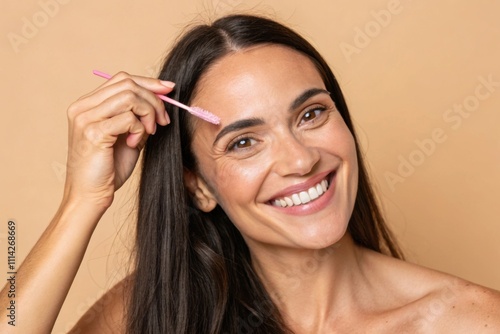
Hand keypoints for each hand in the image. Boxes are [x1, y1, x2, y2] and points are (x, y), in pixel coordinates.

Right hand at [63, 72, 173, 208]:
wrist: (90, 196)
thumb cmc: (108, 169)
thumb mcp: (128, 136)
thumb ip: (138, 116)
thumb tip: (162, 97)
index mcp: (87, 105)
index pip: (121, 79)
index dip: (149, 83)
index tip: (169, 90)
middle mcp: (82, 107)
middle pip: (127, 84)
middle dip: (154, 100)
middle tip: (163, 121)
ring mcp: (85, 118)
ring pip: (130, 97)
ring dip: (148, 114)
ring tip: (149, 133)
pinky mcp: (93, 132)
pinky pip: (128, 118)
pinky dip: (139, 129)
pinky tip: (133, 144)